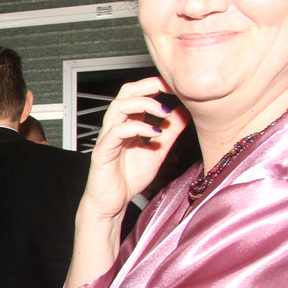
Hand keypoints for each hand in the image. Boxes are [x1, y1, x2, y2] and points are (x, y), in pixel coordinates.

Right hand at [80, 76, 190, 220]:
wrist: (112, 203)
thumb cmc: (128, 178)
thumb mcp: (158, 152)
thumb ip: (170, 134)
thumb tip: (183, 113)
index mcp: (127, 123)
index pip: (138, 94)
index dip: (155, 85)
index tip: (176, 86)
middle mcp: (116, 126)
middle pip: (125, 92)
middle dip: (148, 85)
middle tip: (169, 87)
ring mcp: (108, 137)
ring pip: (119, 106)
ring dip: (144, 104)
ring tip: (165, 112)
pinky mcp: (103, 151)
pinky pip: (117, 131)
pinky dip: (138, 127)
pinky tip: (156, 133)